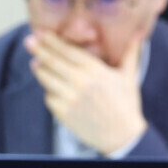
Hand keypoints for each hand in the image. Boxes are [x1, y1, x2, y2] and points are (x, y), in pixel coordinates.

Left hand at [26, 31, 146, 154]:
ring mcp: (69, 98)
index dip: (52, 41)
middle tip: (28, 41)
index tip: (41, 33)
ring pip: (46, 79)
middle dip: (38, 49)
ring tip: (35, 63)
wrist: (121, 135)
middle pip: (52, 61)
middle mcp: (79, 82)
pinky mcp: (63, 113)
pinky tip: (49, 87)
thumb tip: (139, 32)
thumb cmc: (126, 103)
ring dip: (39, 69)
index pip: (68, 51)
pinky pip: (48, 97)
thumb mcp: (129, 76)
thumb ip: (130, 52)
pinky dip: (48, 91)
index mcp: (94, 70)